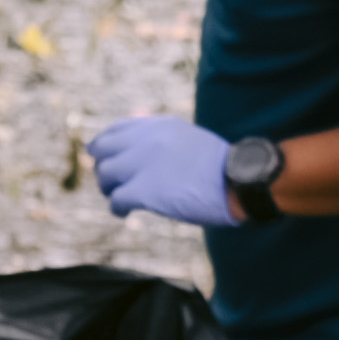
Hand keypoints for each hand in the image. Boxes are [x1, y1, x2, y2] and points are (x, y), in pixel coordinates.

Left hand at [87, 114, 237, 230]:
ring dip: (108, 188)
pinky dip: (117, 208)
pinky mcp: (143, 190)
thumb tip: (140, 138)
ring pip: (105, 174)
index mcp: (158, 126)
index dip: (105, 146)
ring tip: (118, 198)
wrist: (236, 180)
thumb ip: (163, 137)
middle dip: (103, 167)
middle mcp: (145, 140)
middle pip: (102, 150)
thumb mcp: (188, 138)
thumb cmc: (218, 166)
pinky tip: (124, 213)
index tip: (105, 158)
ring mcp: (142, 164)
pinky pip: (115, 199)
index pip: (116, 130)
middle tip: (111, 182)